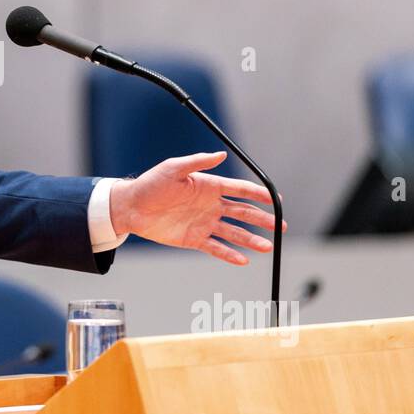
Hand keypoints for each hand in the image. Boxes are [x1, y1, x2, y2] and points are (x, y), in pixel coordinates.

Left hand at [108, 151, 286, 265]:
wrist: (131, 207)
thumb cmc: (151, 184)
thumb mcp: (173, 168)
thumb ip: (198, 162)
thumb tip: (220, 154)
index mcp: (209, 186)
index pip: (240, 190)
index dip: (259, 194)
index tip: (277, 199)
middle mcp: (211, 205)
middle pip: (243, 213)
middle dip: (263, 219)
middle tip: (281, 226)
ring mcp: (204, 223)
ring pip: (234, 233)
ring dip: (251, 240)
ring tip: (268, 247)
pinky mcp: (194, 239)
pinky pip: (216, 248)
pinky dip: (230, 254)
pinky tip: (244, 260)